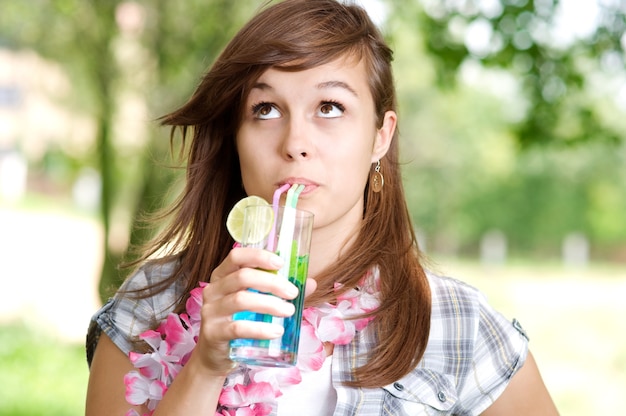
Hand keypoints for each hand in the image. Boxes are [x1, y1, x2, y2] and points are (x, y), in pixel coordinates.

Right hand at [191, 247, 314, 374]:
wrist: (215, 356)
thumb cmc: (238, 322)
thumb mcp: (256, 303)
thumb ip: (281, 292)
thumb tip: (311, 283)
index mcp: (222, 276)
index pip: (236, 256)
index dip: (258, 256)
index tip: (280, 262)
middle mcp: (213, 290)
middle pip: (242, 277)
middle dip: (272, 282)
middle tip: (292, 293)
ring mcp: (211, 311)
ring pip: (241, 300)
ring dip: (270, 304)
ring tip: (289, 311)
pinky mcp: (213, 333)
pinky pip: (238, 328)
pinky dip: (260, 329)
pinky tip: (276, 331)